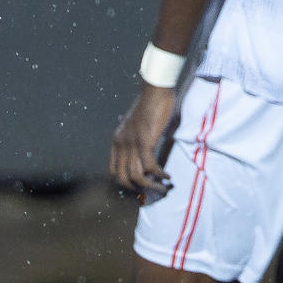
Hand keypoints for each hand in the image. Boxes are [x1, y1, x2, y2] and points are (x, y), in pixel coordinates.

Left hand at [110, 85, 179, 200]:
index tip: (141, 186)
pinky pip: (149, 166)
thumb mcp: (139, 126)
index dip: (126, 182)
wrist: (155, 90)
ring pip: (136, 176)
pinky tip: (168, 176)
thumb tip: (147, 154)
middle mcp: (121, 144)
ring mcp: (132, 143)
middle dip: (138, 189)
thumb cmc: (151, 105)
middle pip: (122, 178)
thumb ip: (138, 140)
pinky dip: (159, 175)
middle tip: (153, 192)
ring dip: (151, 186)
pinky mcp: (145, 141)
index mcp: (117, 141)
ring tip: (164, 188)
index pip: (114, 171)